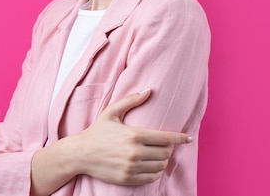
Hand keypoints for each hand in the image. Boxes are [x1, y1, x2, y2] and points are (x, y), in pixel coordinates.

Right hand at [72, 89, 192, 184]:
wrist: (81, 154)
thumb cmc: (97, 131)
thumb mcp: (111, 112)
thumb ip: (131, 100)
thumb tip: (149, 90)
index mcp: (134, 135)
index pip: (165, 138)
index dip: (180, 138)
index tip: (189, 138)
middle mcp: (135, 152)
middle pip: (165, 152)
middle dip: (168, 148)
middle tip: (164, 144)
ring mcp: (131, 167)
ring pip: (160, 165)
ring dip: (163, 160)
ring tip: (159, 154)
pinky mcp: (128, 179)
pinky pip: (152, 177)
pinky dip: (157, 172)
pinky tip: (154, 165)